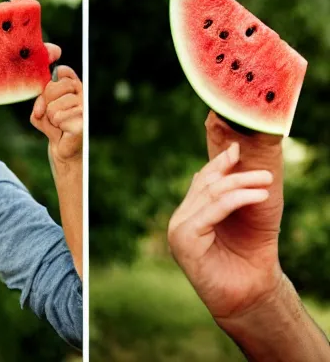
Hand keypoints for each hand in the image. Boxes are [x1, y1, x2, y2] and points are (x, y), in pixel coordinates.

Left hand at [30, 43, 82, 161]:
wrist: (62, 148)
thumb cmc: (52, 125)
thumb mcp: (41, 109)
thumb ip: (40, 100)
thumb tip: (40, 109)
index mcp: (74, 86)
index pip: (61, 71)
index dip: (50, 83)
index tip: (47, 97)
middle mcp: (82, 93)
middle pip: (53, 87)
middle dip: (45, 103)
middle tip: (51, 115)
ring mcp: (84, 107)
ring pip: (53, 106)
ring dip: (50, 118)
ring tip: (57, 124)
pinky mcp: (83, 121)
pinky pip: (58, 118)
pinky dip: (54, 127)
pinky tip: (62, 130)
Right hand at [168, 111, 283, 321]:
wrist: (250, 294)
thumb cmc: (251, 256)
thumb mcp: (248, 214)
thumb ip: (237, 190)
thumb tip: (233, 155)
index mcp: (190, 213)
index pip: (202, 180)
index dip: (219, 163)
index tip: (237, 149)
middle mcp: (180, 219)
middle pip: (206, 185)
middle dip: (236, 174)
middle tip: (265, 174)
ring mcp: (177, 230)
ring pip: (208, 195)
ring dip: (240, 185)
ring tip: (266, 183)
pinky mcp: (183, 241)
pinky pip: (210, 213)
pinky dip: (236, 200)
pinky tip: (258, 197)